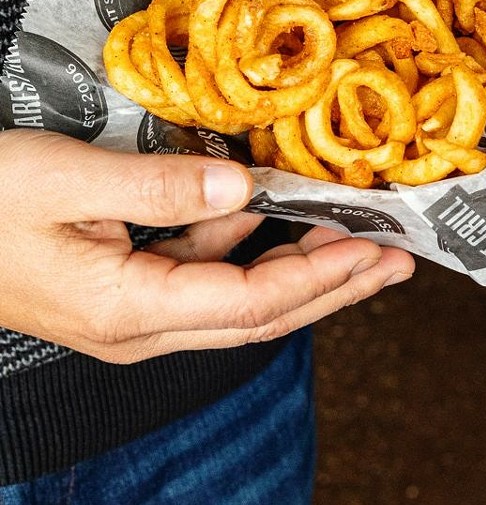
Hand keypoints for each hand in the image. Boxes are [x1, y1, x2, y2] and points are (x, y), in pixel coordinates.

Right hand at [0, 130, 413, 362]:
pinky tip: (266, 214)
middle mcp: (137, 326)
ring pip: (237, 297)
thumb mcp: (63, 182)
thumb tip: (244, 186)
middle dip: (335, 288)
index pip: (251, 304)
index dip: (320, 277)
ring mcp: (128, 312)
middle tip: (398, 262)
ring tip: (360, 240)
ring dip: (301, 269)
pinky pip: (197, 272)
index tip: (375, 249)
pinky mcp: (119, 288)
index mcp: (128, 310)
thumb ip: (157, 188)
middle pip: (260, 315)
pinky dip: (241, 246)